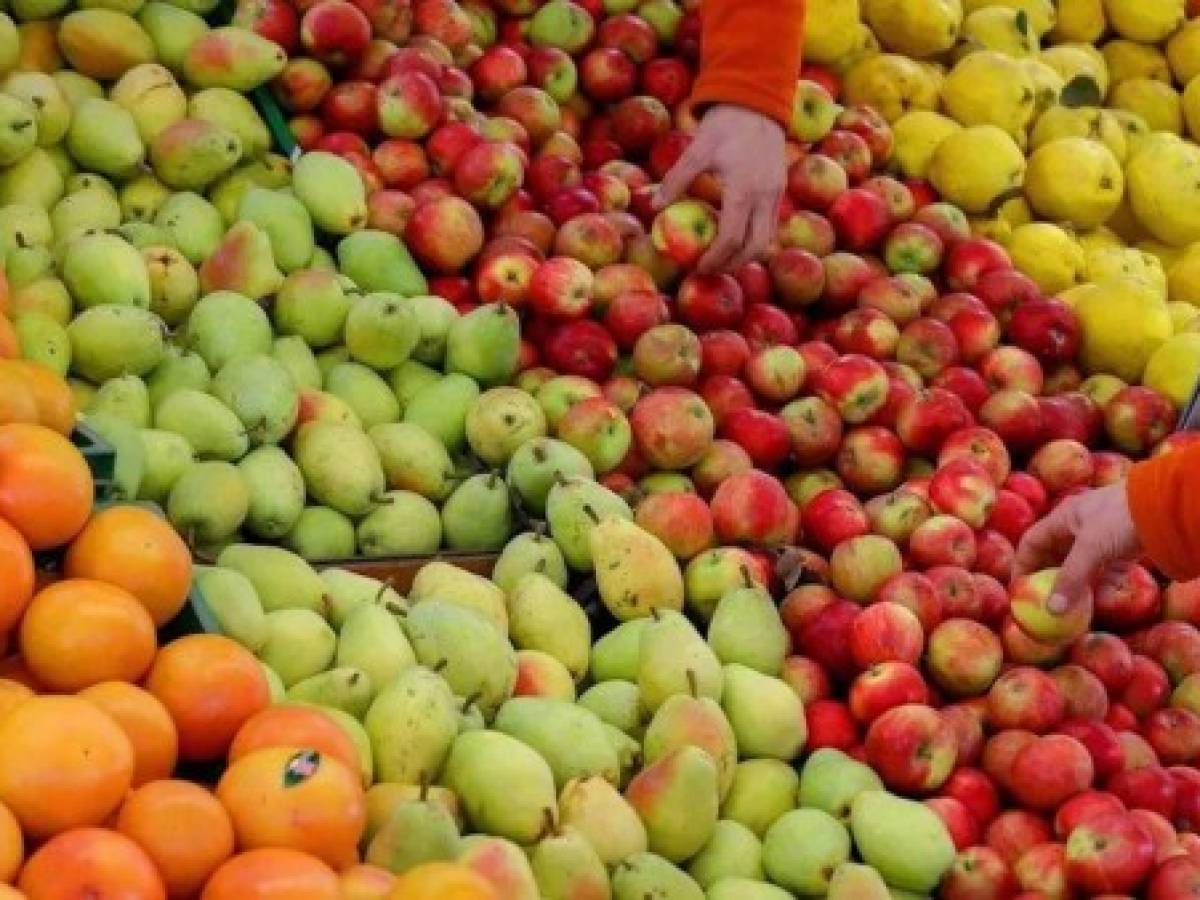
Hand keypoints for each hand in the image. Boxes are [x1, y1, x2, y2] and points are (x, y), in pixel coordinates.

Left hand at [653, 103, 785, 273]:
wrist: (758, 103)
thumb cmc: (724, 125)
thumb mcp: (696, 150)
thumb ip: (676, 179)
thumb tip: (654, 204)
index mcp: (743, 190)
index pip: (731, 239)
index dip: (715, 259)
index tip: (698, 267)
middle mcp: (765, 197)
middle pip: (754, 248)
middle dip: (732, 265)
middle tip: (709, 270)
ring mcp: (776, 195)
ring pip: (767, 240)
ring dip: (746, 256)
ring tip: (721, 259)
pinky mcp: (779, 190)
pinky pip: (770, 226)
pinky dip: (754, 239)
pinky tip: (734, 238)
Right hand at [1013, 483, 1141, 613]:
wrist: (1166, 507)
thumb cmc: (1120, 519)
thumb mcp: (1091, 548)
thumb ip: (1071, 579)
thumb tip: (1052, 609)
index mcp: (1064, 518)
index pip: (1033, 542)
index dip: (1022, 564)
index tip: (1018, 588)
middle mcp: (1080, 526)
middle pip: (1056, 555)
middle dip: (1048, 578)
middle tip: (1043, 602)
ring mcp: (1103, 538)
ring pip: (1081, 566)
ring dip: (1075, 585)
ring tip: (1070, 607)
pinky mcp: (1125, 549)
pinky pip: (1106, 572)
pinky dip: (1101, 586)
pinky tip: (1099, 601)